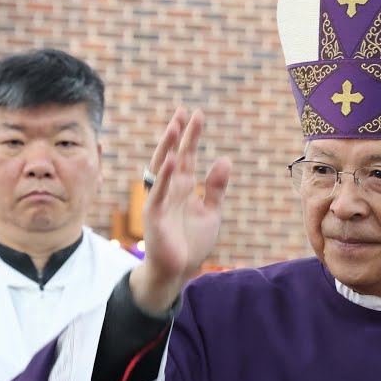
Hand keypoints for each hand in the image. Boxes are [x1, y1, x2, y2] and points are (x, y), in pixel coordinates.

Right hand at [128, 108, 231, 312]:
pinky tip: (171, 160)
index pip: (187, 155)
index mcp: (183, 186)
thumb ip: (216, 188)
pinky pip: (159, 192)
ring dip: (168, 147)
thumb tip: (224, 160)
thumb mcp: (211, 211)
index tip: (196, 114)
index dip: (191, 136)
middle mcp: (170, 188)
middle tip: (184, 110)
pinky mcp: (155, 215)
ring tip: (175, 126)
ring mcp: (161, 199)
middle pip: (174, 155)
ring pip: (163, 168)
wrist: (178, 270)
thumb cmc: (191, 242)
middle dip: (178, 133)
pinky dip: (164, 177)